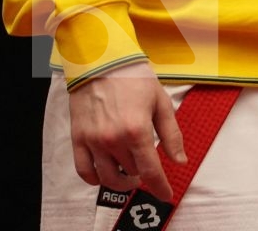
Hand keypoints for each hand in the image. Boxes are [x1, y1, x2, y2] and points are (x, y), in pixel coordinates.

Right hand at [67, 62, 184, 200]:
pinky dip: (95, 179)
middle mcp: (113, 139)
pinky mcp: (78, 139)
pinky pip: (83, 171)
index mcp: (137, 130)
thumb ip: (171, 134)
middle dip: (142, 174)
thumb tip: (179, 160)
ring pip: (107, 177)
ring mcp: (93, 141)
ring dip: (121, 182)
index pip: (151, 170)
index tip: (167, 194)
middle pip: (131, 172)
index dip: (160, 186)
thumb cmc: (135, 78)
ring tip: (130, 175)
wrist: (102, 61)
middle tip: (148, 167)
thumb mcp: (161, 102)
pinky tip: (105, 175)